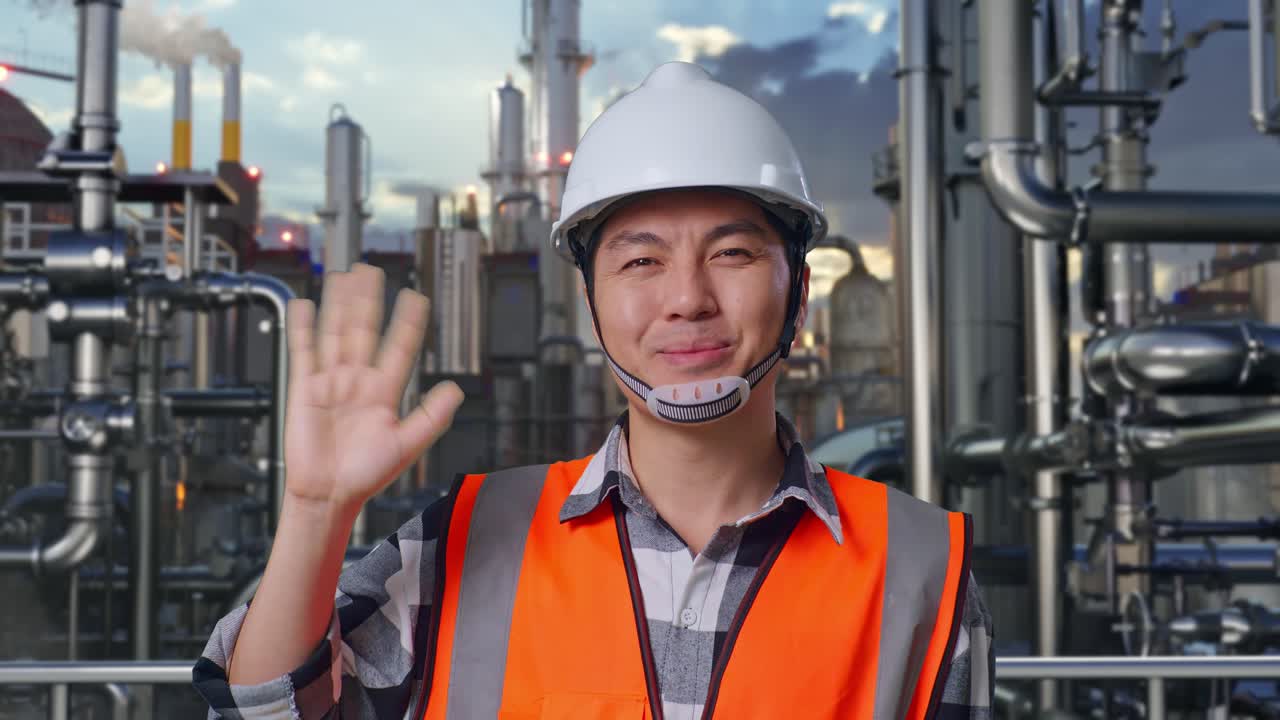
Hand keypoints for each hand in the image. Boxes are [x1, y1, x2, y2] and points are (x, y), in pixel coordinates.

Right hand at [282, 263, 463, 514]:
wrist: (329, 494)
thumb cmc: (367, 475)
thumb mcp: (407, 445)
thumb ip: (432, 417)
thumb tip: (455, 389)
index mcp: (385, 392)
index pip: (399, 347)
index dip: (408, 322)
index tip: (416, 298)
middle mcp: (358, 381)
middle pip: (365, 330)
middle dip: (368, 300)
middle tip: (372, 270)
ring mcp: (331, 382)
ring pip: (336, 333)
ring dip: (339, 305)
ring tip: (343, 277)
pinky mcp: (305, 388)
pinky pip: (304, 351)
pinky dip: (303, 328)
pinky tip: (305, 306)